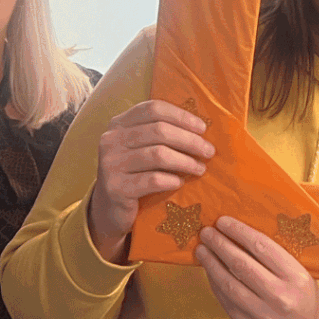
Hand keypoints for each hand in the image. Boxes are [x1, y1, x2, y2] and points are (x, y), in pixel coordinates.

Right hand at [88, 100, 213, 262]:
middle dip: (190, 140)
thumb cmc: (134, 175)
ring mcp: (111, 164)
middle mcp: (111, 140)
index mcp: (119, 124)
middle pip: (159, 131)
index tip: (203, 128)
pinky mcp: (116, 188)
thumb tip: (201, 129)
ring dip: (185, 161)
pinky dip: (171, 180)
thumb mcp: (141, 148)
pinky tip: (180, 182)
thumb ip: (160, 135)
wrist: (109, 210)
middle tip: (209, 151)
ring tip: (200, 168)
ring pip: (158, 155)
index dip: (181, 116)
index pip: (153, 109)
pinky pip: (152, 180)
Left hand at [195, 216, 318, 318]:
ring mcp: (264, 316)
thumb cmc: (305, 296)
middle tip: (207, 232)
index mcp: (296, 277)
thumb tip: (240, 235)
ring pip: (229, 285)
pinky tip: (210, 272)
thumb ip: (275, 258)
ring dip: (211, 264)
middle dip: (220, 245)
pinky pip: (227, 303)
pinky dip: (215, 285)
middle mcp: (281, 296)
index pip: (262, 247)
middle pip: (241, 265)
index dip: (239, 232)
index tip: (223, 221)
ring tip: (202, 250)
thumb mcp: (300, 272)